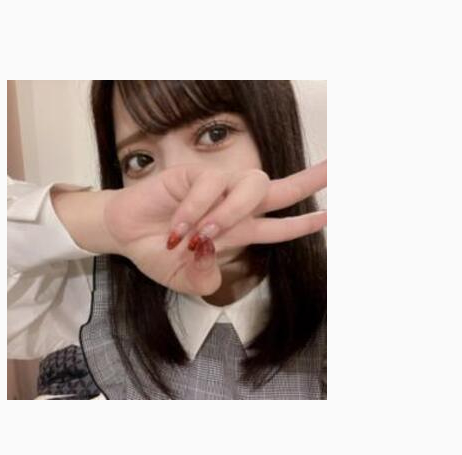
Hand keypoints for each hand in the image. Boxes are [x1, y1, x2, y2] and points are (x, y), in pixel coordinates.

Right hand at [104, 161, 326, 295]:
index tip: (330, 215)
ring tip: (202, 237)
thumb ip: (203, 280)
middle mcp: (232, 207)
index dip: (303, 223)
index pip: (278, 226)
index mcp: (238, 231)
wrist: (124, 235)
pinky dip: (195, 210)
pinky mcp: (193, 175)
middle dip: (310, 179)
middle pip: (280, 188)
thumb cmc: (158, 254)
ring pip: (251, 186)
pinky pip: (209, 186)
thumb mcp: (184, 279)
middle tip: (336, 168)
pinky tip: (177, 228)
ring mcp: (215, 188)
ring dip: (231, 213)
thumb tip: (210, 261)